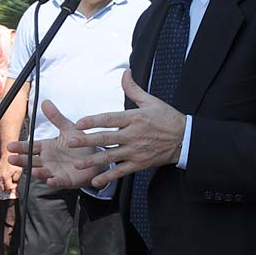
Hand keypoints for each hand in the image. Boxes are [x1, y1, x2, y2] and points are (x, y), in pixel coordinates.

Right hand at [0, 154, 21, 193]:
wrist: (8, 154)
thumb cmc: (14, 161)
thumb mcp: (19, 171)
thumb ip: (17, 179)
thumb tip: (15, 183)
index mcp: (5, 176)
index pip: (8, 187)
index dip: (13, 187)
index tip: (16, 184)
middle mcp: (0, 176)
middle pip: (3, 188)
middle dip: (8, 188)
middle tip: (14, 185)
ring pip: (1, 184)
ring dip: (6, 184)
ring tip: (12, 180)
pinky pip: (0, 180)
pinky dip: (4, 180)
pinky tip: (9, 177)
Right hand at [7, 100, 100, 188]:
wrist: (95, 158)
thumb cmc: (79, 143)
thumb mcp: (68, 128)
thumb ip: (56, 117)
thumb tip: (45, 102)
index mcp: (47, 147)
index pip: (31, 147)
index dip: (20, 147)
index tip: (10, 146)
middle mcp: (47, 160)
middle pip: (31, 160)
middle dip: (22, 160)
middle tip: (11, 159)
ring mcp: (55, 171)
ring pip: (42, 172)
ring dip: (36, 172)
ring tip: (32, 171)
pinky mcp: (65, 180)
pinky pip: (58, 181)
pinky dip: (54, 182)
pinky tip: (50, 181)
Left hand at [64, 71, 186, 186]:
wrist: (185, 138)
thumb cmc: (167, 118)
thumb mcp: (151, 101)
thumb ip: (133, 89)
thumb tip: (125, 72)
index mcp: (134, 118)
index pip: (110, 119)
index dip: (93, 121)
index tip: (78, 123)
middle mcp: (133, 135)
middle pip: (106, 138)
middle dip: (87, 141)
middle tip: (70, 142)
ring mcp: (136, 151)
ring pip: (111, 156)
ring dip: (93, 161)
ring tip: (76, 164)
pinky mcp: (140, 163)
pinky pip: (122, 171)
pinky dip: (109, 177)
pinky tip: (96, 181)